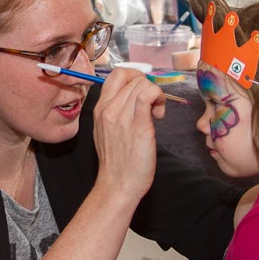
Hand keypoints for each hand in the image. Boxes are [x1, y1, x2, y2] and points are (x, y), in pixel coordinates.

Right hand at [92, 68, 163, 200]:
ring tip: (156, 113)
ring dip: (156, 94)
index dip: (135, 77)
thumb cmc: (116, 162)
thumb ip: (116, 111)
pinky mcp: (138, 125)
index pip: (116, 74)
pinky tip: (158, 114)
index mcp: (100, 109)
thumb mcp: (106, 131)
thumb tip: (134, 97)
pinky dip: (158, 97)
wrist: (118, 184)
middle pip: (132, 77)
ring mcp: (122, 116)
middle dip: (147, 86)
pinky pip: (148, 94)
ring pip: (142, 84)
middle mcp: (109, 109)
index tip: (142, 93)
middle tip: (152, 106)